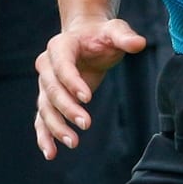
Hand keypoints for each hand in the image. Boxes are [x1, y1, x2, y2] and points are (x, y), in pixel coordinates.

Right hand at [34, 18, 145, 158]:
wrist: (87, 38)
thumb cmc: (102, 35)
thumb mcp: (115, 31)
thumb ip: (125, 37)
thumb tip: (140, 43)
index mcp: (60, 46)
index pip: (62, 67)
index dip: (72, 83)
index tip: (88, 98)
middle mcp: (46, 66)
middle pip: (52, 91)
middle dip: (67, 109)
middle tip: (86, 124)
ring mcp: (45, 84)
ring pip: (45, 108)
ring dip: (56, 127)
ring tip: (73, 142)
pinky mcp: (48, 99)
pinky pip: (42, 119)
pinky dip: (44, 136)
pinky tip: (52, 152)